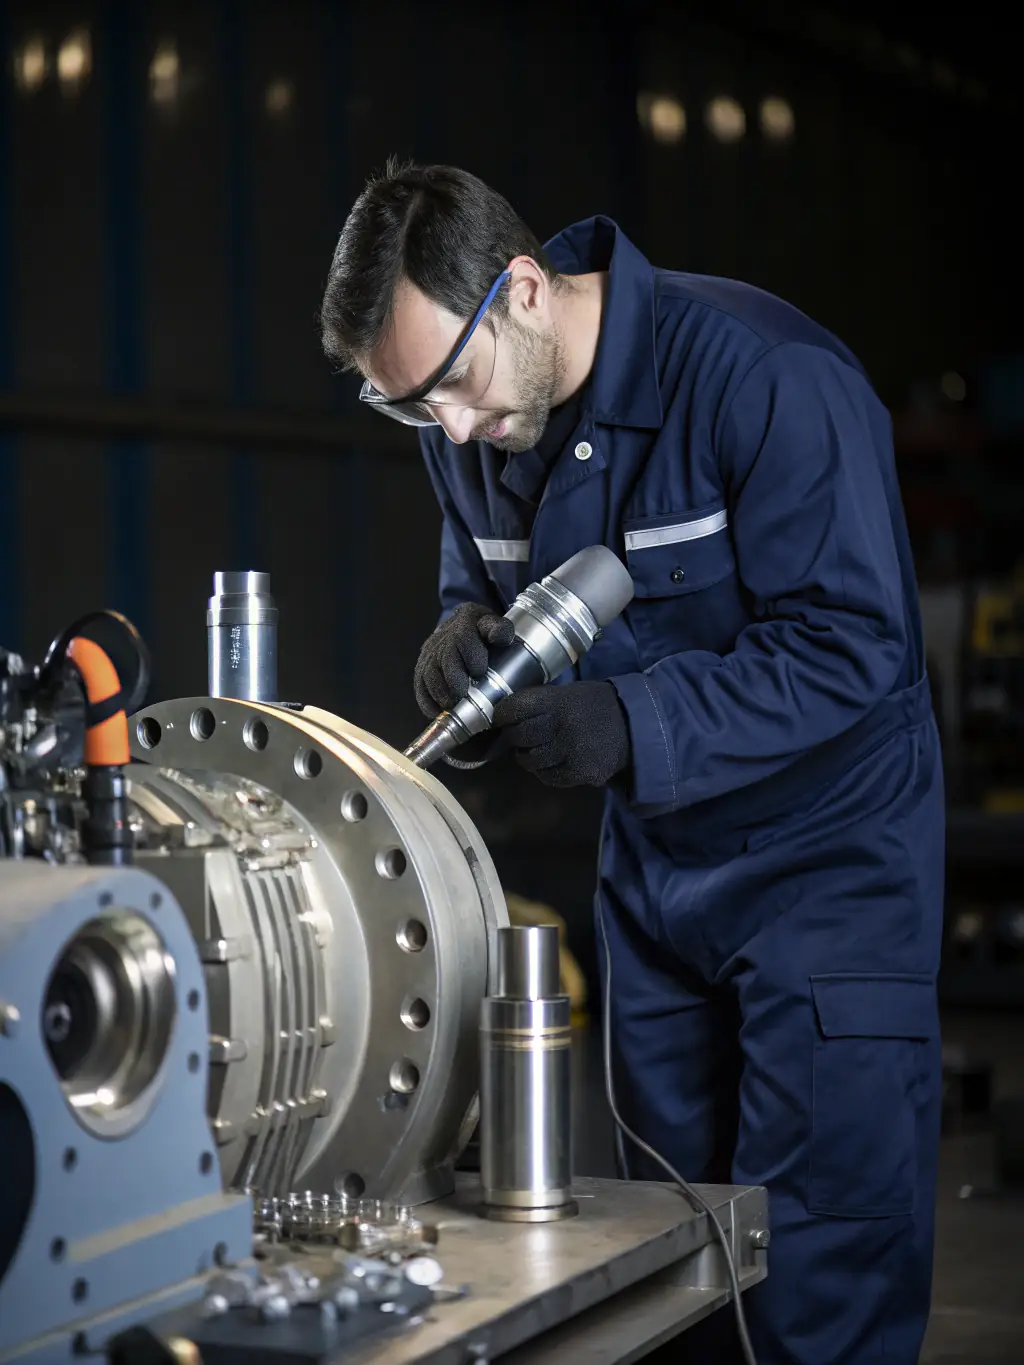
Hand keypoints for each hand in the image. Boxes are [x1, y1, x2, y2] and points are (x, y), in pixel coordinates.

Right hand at [414, 602, 514, 716]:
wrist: (468, 632)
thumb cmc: (487, 634)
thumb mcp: (497, 626)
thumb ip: (501, 630)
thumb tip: (501, 636)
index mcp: (465, 619)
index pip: (464, 636)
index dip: (472, 656)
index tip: (479, 670)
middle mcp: (444, 635)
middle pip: (444, 658)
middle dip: (454, 679)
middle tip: (464, 694)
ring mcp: (430, 653)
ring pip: (429, 674)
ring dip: (440, 693)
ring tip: (454, 706)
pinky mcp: (422, 669)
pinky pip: (420, 687)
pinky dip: (428, 703)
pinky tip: (439, 713)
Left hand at [492, 681, 630, 787]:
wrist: (632, 727)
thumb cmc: (593, 706)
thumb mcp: (568, 693)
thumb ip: (540, 702)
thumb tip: (504, 714)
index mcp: (559, 701)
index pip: (515, 708)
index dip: (503, 714)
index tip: (502, 717)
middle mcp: (563, 726)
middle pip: (518, 736)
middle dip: (512, 736)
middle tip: (516, 735)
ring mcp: (571, 752)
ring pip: (530, 760)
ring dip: (527, 756)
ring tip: (535, 749)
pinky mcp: (579, 773)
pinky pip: (547, 776)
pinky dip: (544, 771)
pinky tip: (552, 762)